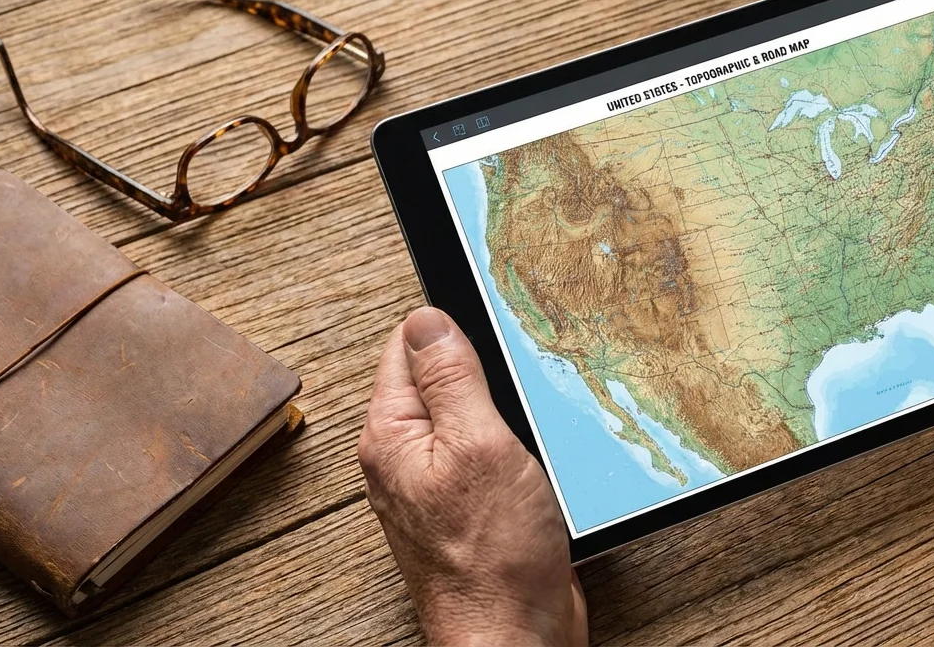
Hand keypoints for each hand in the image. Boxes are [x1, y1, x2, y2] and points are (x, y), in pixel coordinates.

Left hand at [357, 307, 586, 644]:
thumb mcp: (477, 444)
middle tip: (521, 379)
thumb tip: (428, 319)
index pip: (409, 345)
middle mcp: (407, 456)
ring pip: (474, 417)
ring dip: (508, 414)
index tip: (494, 325)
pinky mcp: (472, 507)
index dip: (453, 328)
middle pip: (444, 379)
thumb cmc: (493, 557)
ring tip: (533, 427)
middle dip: (486, 372)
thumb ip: (451, 378)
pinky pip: (493, 455)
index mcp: (392, 433)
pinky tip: (540, 459)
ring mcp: (439, 484)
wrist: (514, 634)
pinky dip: (519, 449)